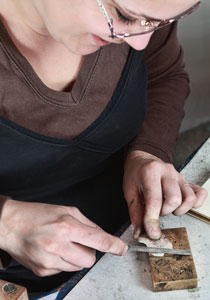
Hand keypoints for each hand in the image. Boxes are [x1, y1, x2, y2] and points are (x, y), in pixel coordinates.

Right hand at [0, 199, 127, 276]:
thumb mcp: (66, 210)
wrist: (10, 225)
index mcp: (67, 226)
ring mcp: (49, 261)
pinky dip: (63, 261)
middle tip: (78, 240)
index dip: (114, 245)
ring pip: (78, 267)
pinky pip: (63, 270)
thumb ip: (87, 223)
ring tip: (62, 243)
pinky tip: (52, 250)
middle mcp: (58, 245)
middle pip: (90, 259)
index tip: (121, 249)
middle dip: (90, 251)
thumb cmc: (37, 214)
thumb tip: (102, 235)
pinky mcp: (42, 271)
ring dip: (76, 257)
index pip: (98, 240)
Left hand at [123, 150, 207, 239]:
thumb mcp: (129, 192)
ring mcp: (179, 176)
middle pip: (174, 200)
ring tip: (167, 206)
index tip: (152, 233)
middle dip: (164, 212)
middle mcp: (168, 172)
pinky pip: (200, 193)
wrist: (142, 160)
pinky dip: (194, 203)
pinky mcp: (187, 181)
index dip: (153, 219)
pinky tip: (182, 204)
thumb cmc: (135, 175)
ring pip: (189, 199)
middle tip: (156, 209)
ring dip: (178, 209)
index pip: (154, 200)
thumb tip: (140, 233)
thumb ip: (135, 213)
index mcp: (150, 172)